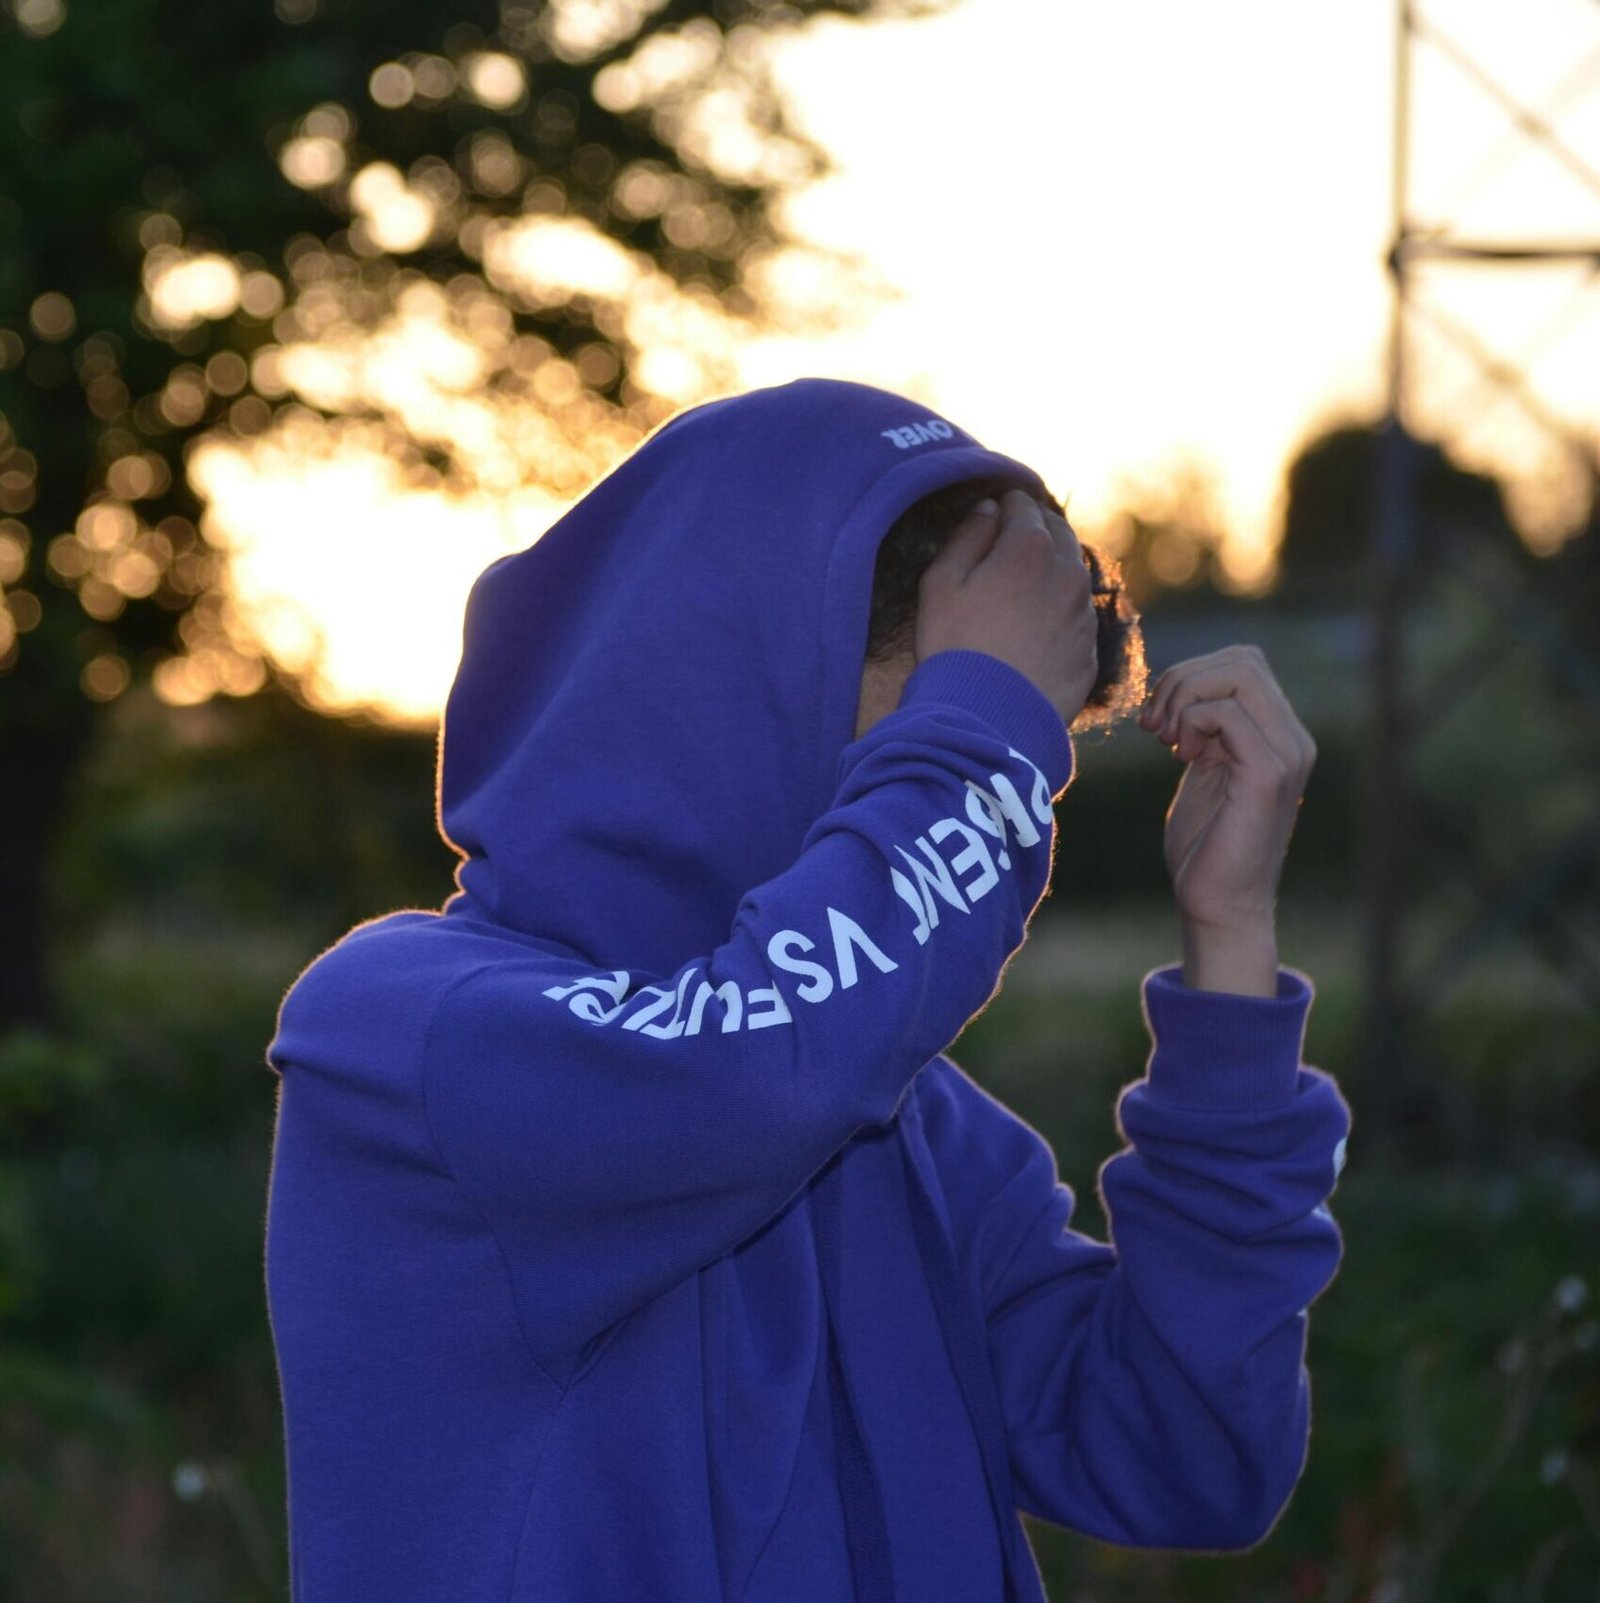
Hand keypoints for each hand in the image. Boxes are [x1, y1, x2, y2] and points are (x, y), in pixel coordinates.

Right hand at [915, 488, 1098, 728]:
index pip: (1022, 505)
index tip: (991, 514)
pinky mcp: (1089, 653)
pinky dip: (1060, 614)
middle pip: (1058, 533)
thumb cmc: (953, 648)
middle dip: (1035, 530)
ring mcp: (1083, 615)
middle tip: (1009, 544)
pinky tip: (1033, 633)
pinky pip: (1076, 619)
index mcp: (1029, 548)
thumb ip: (967, 537)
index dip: (1003, 505)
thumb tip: (988, 510)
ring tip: (1020, 592)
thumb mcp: (940, 584)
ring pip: (1072, 576)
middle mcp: (1068, 574)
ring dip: (1051, 573)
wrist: (987, 720)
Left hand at [1137, 645, 1315, 935]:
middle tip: (1154, 727)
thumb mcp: (1202, 769)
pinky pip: (1227, 713)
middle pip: (1243, 659)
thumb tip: (1181, 685)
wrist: (1217, 904)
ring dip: (1184, 699)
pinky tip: (1180, 757)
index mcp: (1280, 735)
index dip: (1191, 676)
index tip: (1158, 722)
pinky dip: (1191, 723)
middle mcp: (1294, 740)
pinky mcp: (1269, 775)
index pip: (1244, 662)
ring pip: (1238, 675)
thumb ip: (1203, 728)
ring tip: (1165, 740)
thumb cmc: (1204, 844)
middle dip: (1183, 680)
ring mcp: (1288, 755)